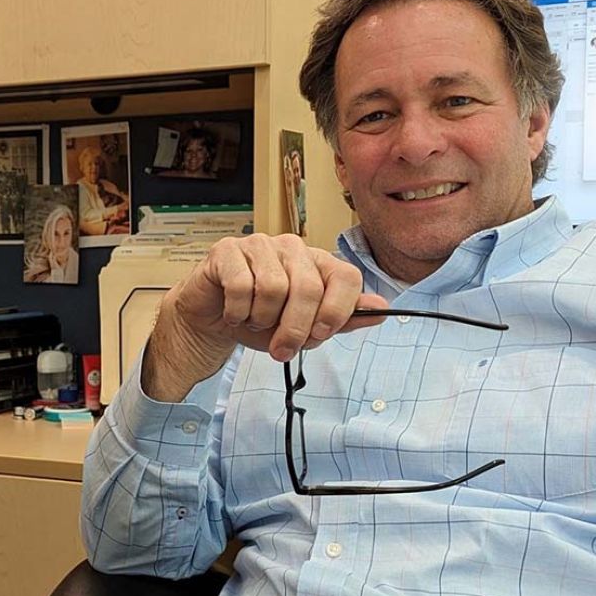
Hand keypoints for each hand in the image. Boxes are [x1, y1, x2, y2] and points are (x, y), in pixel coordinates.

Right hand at [143, 233, 388, 400]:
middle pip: (308, 287)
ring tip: (253, 322)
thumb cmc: (260, 320)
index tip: (321, 335)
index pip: (346, 276)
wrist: (213, 320)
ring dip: (261, 320)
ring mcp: (259, 245)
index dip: (338, 310)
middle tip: (280, 349)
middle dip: (294, 329)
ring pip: (273, 288)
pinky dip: (238, 312)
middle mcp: (292, 248)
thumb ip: (342, 319)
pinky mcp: (228, 251)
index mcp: (317, 264)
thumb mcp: (305, 328)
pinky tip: (234, 315)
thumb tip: (381, 309)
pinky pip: (241, 286)